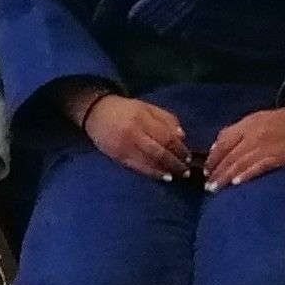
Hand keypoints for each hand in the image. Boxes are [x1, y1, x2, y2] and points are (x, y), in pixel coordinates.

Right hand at [72, 87, 191, 181]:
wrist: (96, 112)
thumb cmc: (126, 109)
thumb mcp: (147, 107)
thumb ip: (166, 119)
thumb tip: (182, 136)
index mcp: (143, 118)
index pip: (166, 137)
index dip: (180, 149)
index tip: (188, 156)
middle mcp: (134, 133)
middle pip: (160, 152)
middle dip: (176, 163)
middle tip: (187, 170)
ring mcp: (125, 147)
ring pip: (150, 162)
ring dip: (166, 170)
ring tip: (177, 175)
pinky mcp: (119, 157)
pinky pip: (139, 168)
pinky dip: (153, 173)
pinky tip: (163, 176)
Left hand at [203, 91, 284, 189]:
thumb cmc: (275, 123)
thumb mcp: (251, 121)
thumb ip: (232, 133)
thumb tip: (213, 150)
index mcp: (244, 126)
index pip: (222, 143)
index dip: (212, 159)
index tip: (205, 172)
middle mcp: (252, 136)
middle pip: (230, 156)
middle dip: (217, 172)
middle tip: (207, 187)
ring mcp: (265, 146)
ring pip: (241, 163)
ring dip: (226, 177)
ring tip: (216, 189)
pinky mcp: (278, 156)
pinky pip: (259, 166)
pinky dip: (247, 174)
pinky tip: (237, 183)